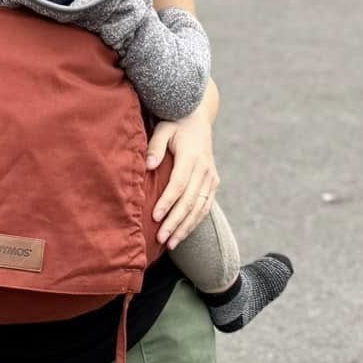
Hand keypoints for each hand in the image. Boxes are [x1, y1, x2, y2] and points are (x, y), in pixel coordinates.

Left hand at [147, 104, 219, 249]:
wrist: (198, 118)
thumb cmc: (174, 123)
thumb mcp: (163, 129)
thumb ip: (155, 147)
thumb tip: (148, 166)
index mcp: (192, 156)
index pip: (179, 184)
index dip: (168, 202)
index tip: (155, 217)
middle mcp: (205, 169)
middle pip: (190, 201)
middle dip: (175, 221)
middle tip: (161, 238)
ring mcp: (211, 177)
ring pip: (199, 208)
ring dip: (185, 227)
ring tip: (170, 244)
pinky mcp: (213, 183)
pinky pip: (205, 207)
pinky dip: (194, 223)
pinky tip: (181, 235)